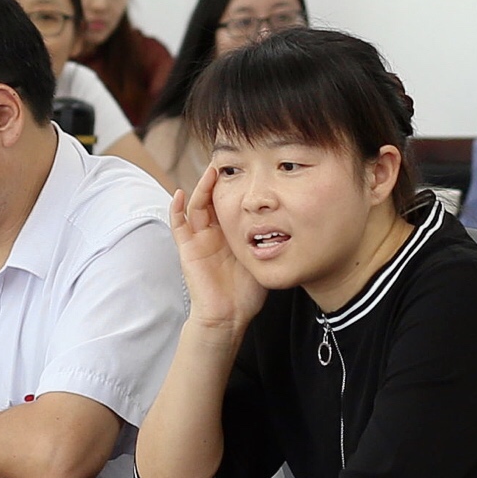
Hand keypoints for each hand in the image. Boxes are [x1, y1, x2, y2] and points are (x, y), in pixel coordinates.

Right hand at [170, 174, 266, 329]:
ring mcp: (199, 240)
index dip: (238, 184)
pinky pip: (178, 225)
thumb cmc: (248, 293)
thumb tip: (300, 221)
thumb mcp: (266, 258)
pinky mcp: (187, 250)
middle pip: (214, 198)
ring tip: (213, 171)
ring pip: (197, 205)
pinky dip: (176, 208)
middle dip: (220, 179)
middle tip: (230, 160)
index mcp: (232, 234)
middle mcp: (214, 233)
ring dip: (203, 187)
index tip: (250, 166)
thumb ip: (274, 240)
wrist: (229, 317)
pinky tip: (181, 192)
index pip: (232, 201)